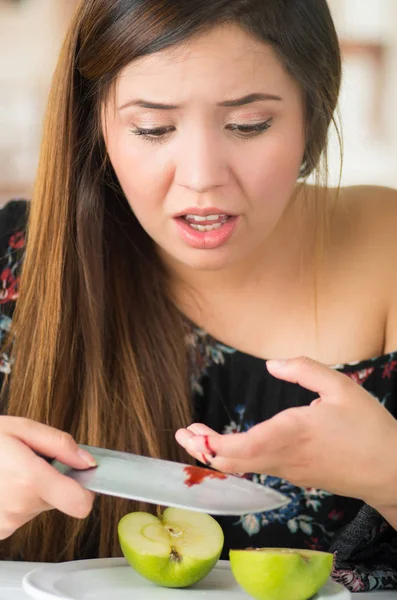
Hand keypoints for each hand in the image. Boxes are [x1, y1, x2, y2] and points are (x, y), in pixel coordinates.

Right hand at [0, 416, 95, 539]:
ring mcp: (7, 522)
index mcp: (30, 479)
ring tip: (10, 471)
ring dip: (32, 489)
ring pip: (39, 505)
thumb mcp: (22, 428)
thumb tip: (87, 460)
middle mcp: (20, 506)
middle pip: (60, 499)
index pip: (80, 503)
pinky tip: (2, 484)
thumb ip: (60, 444)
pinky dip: (17, 499)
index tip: (82, 477)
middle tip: (30, 461)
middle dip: (52, 479)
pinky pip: (21, 513)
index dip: (86, 490)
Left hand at [176, 357, 396, 510]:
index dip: (215, 445)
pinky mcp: (294, 476)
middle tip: (183, 434)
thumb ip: (304, 369)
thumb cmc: (369, 429)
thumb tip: (272, 364)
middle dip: (203, 450)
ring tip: (197, 436)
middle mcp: (285, 457)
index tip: (195, 433)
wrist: (392, 472)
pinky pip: (257, 469)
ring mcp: (288, 471)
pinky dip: (235, 459)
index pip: (244, 447)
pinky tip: (229, 445)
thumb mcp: (342, 388)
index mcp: (294, 433)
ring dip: (216, 454)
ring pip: (243, 468)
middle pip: (233, 463)